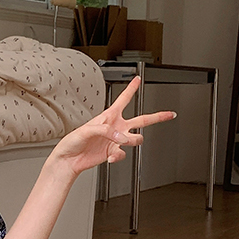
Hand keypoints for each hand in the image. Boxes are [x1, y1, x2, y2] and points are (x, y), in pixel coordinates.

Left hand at [52, 76, 175, 175]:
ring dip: (132, 141)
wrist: (69, 159)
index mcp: (109, 116)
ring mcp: (115, 141)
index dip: (131, 88)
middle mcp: (115, 127)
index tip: (138, 79)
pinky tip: (109, 158)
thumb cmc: (73, 141)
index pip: (123, 99)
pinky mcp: (113, 153)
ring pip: (135, 139)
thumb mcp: (87, 129)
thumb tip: (120, 137)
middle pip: (141, 120)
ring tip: (123, 142)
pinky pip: (123, 154)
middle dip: (157, 117)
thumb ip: (105, 130)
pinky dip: (118, 157)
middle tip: (169, 114)